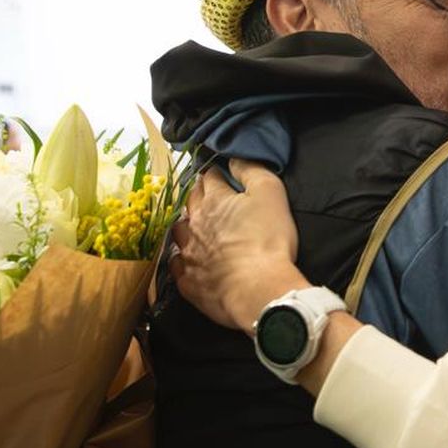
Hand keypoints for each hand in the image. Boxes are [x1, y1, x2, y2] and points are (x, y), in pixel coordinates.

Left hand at [170, 160, 306, 331]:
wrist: (257, 288)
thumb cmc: (268, 239)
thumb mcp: (270, 193)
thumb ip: (252, 170)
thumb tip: (235, 159)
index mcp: (215, 201)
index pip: (210, 179)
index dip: (215, 174)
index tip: (219, 174)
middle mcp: (194, 224)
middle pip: (190, 202)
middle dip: (198, 195)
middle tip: (206, 195)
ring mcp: (188, 253)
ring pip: (178, 232)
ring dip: (185, 226)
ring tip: (193, 226)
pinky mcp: (188, 281)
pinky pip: (176, 265)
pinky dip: (181, 259)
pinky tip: (186, 260)